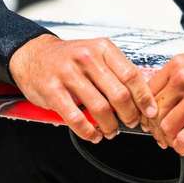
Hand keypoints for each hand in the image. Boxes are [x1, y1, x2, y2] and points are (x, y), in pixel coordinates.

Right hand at [9, 33, 157, 142]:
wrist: (34, 55)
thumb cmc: (69, 58)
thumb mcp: (96, 54)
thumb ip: (116, 71)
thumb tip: (141, 96)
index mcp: (102, 48)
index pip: (131, 75)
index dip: (144, 97)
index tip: (150, 111)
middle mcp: (87, 58)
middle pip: (119, 94)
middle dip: (129, 115)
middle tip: (130, 123)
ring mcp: (68, 73)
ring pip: (100, 108)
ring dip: (110, 126)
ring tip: (111, 131)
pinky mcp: (52, 90)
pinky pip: (76, 117)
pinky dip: (88, 131)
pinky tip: (93, 134)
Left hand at [148, 50, 183, 155]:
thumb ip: (177, 79)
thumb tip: (160, 101)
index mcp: (179, 65)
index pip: (148, 92)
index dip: (146, 110)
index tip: (150, 119)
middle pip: (154, 111)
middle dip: (155, 128)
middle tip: (161, 135)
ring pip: (166, 127)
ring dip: (168, 139)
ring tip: (175, 141)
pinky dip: (181, 146)